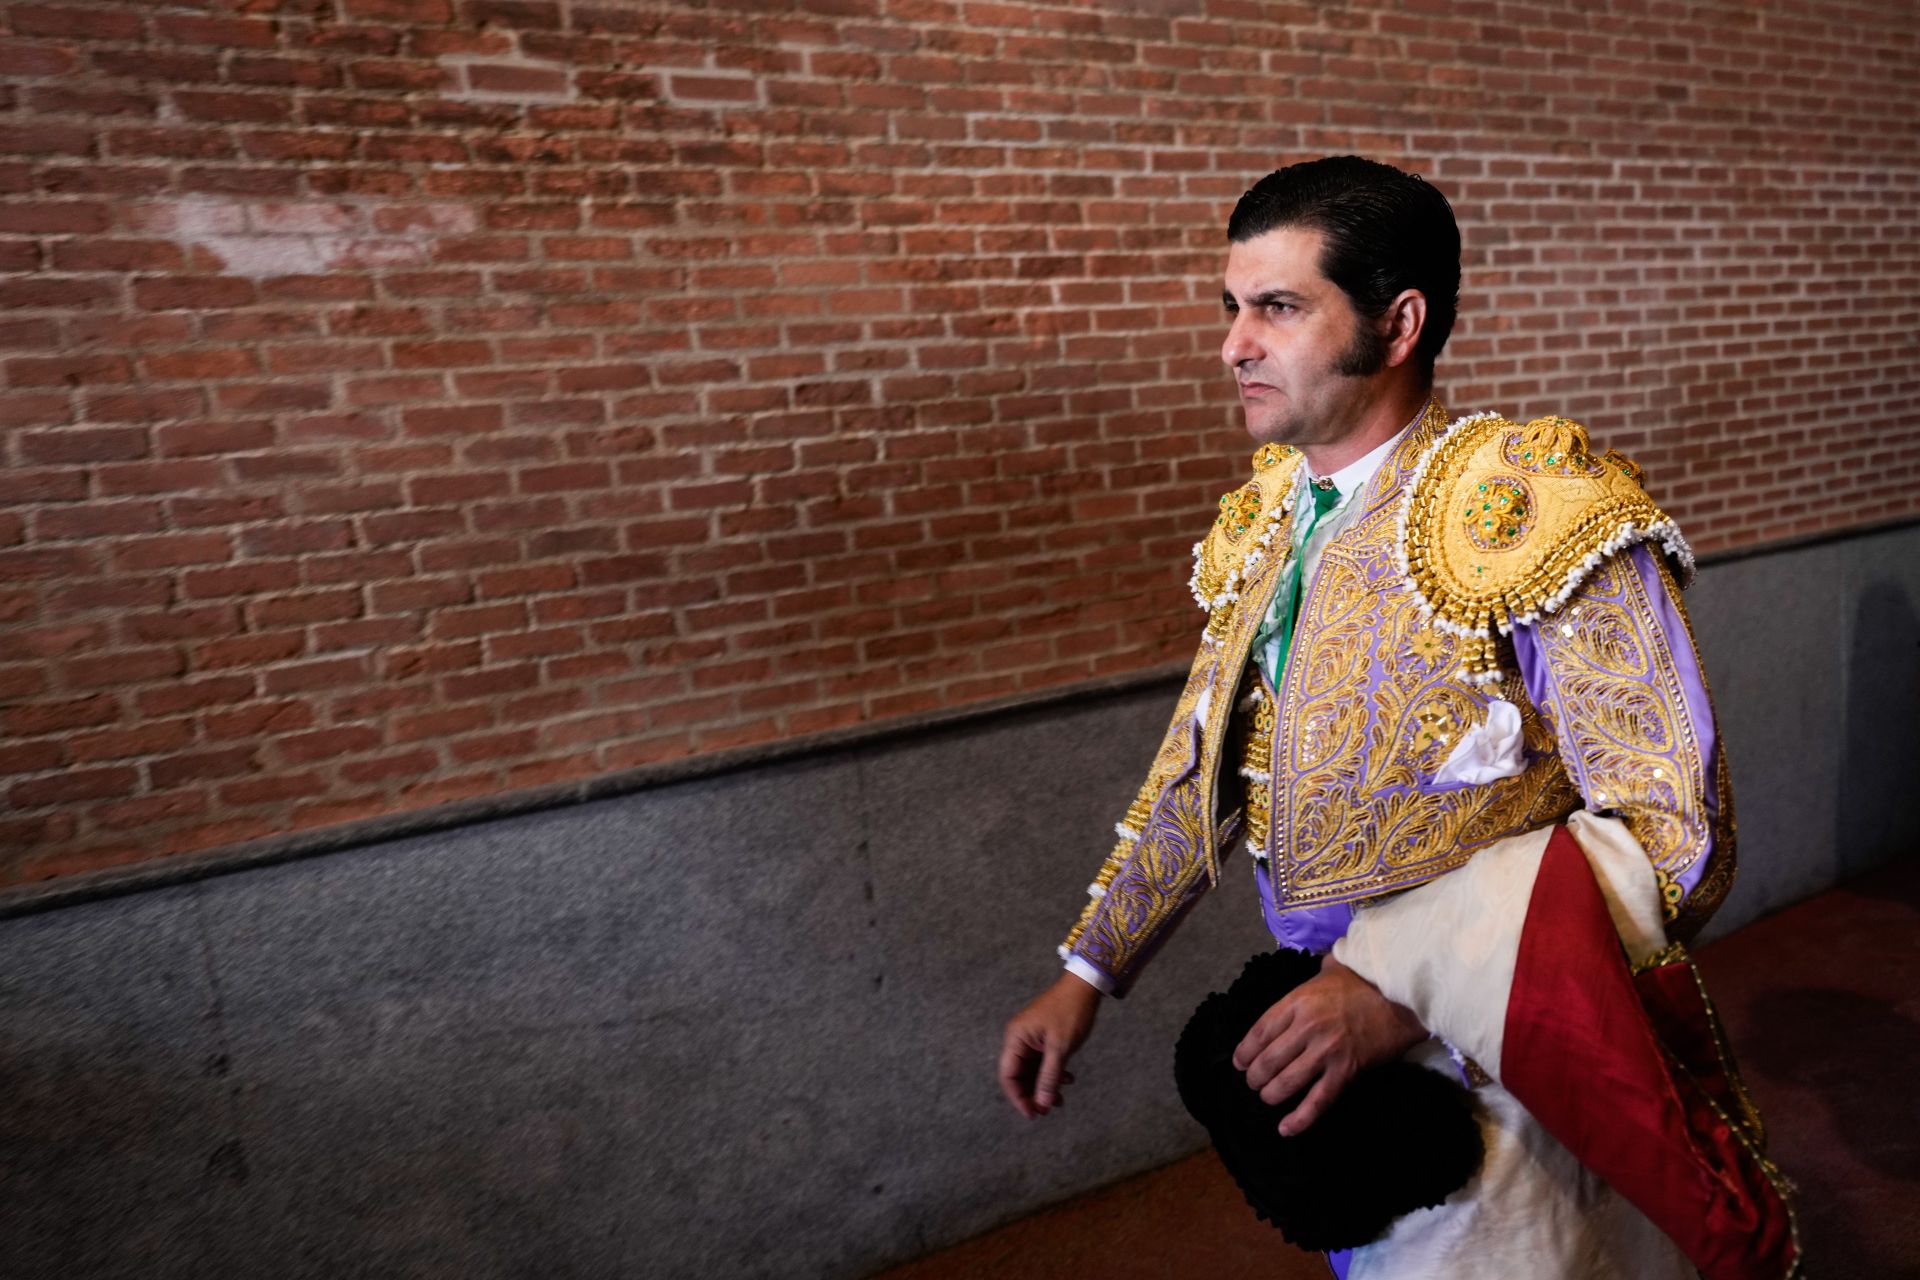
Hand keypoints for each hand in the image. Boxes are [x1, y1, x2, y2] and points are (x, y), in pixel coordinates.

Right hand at [998, 971, 1101, 1118]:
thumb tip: (1042, 1104)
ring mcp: (1031, 1038)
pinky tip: (1068, 1080)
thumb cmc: (1070, 1012)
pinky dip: (1052, 1074)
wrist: (1084, 987)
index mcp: (1015, 1038)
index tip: (1033, 1114)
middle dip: (1032, 1094)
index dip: (1018, 1098)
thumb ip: (1049, 1077)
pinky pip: (1042, 1062)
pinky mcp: (1042, 1038)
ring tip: (1060, 1100)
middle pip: (1018, 1075)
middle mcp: (1018, 1039)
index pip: (1008, 1075)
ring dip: (1044, 1086)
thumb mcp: (1060, 1048)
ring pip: (1031, 1071)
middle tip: (1048, 1110)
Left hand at [1230, 954, 1426, 1135]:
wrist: (1403, 996)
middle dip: (1254, 1077)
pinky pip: (1317, 1101)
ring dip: (1270, 1095)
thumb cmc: (1365, 980)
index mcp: (1297, 1001)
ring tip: (1267, 1097)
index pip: (1259, 1032)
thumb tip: (1301, 981)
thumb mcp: (1328, 969)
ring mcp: (1326, 1051)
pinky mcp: (1346, 1071)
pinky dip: (1300, 1118)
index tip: (1239, 1062)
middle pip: (1267, 1060)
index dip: (1244, 1052)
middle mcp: (1306, 1027)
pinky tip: (1286, 1128)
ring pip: (1286, 1082)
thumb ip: (1308, 979)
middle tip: (1253, 1082)